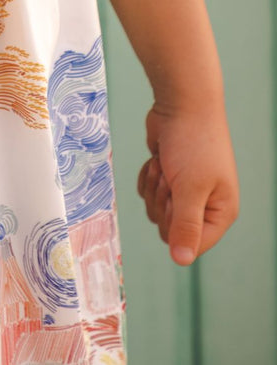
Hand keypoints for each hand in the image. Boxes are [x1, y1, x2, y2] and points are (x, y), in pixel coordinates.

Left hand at [137, 98, 238, 263]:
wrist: (181, 103)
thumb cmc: (193, 142)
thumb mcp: (191, 187)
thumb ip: (186, 225)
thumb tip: (181, 260)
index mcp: (220, 212)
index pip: (192, 245)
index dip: (177, 225)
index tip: (177, 199)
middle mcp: (204, 206)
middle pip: (168, 228)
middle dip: (162, 201)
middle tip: (171, 177)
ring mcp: (183, 191)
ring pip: (154, 210)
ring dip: (153, 186)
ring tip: (166, 165)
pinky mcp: (165, 177)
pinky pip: (145, 192)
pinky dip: (147, 176)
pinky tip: (158, 159)